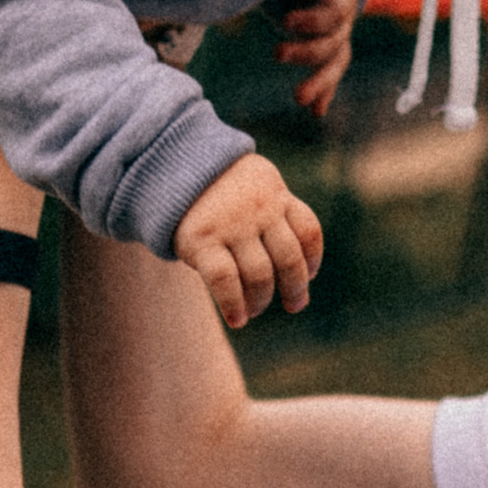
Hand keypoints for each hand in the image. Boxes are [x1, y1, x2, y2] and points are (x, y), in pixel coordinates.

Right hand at [173, 150, 322, 328]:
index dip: (313, 258)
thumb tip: (298, 269)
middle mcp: (259, 209)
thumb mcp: (255, 184)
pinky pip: (225, 280)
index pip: (308, 231)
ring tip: (256, 309)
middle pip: (288, 258)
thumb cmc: (220, 188)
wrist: (174, 167)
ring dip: (262, 300)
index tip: (309, 276)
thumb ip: (276, 213)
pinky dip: (233, 304)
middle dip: (295, 288)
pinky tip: (237, 319)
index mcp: (276, 194)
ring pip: (260, 274)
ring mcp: (231, 225)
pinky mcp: (202, 241)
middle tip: (295, 304)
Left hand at [273, 0, 360, 117]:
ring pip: (335, 63)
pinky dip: (325, 92)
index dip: (312, 20)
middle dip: (306, 53)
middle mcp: (346, 18)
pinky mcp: (331, 47)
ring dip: (320, 83)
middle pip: (333, 43)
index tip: (286, 21)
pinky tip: (315, 112)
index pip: (334, 13)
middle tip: (276, 53)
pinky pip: (332, 72)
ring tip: (298, 99)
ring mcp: (340, 35)